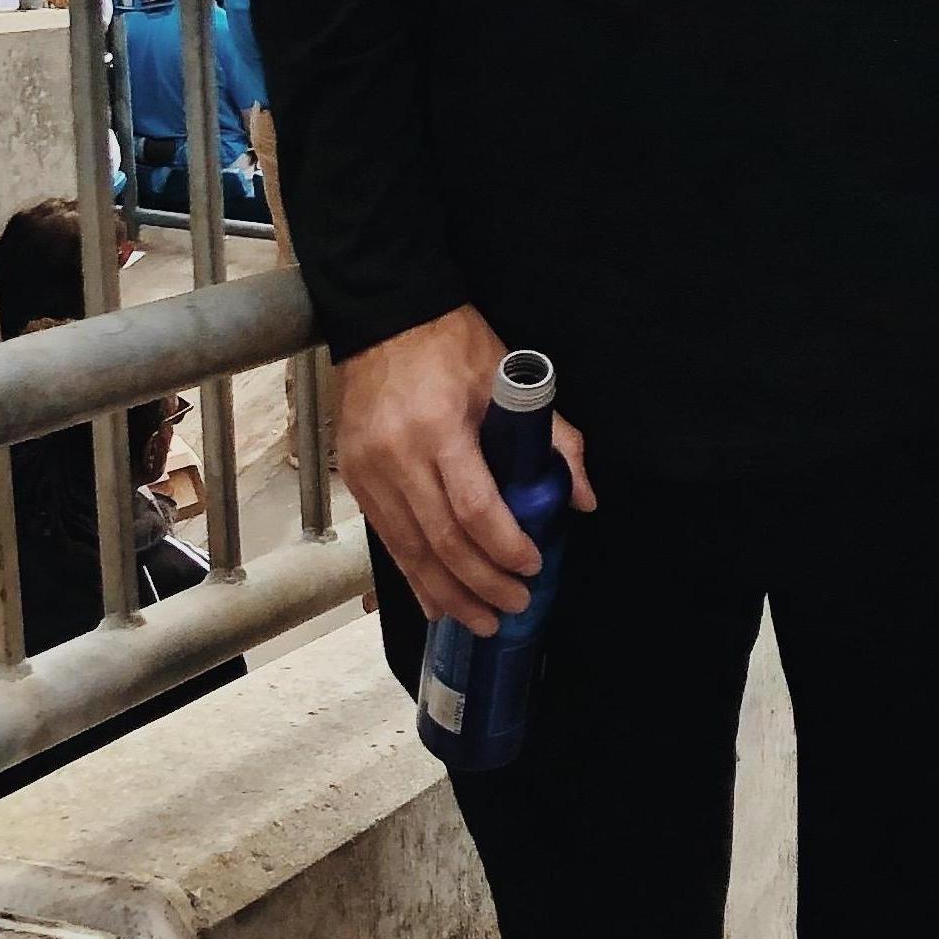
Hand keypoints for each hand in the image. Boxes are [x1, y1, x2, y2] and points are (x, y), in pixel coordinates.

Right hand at [336, 305, 592, 632]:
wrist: (384, 318)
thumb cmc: (452, 344)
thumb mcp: (510, 377)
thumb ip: (554, 437)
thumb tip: (584, 497)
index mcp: (439, 429)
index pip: (473, 507)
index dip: (504, 546)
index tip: (532, 566)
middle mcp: (398, 458)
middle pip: (440, 541)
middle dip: (479, 584)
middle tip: (511, 608)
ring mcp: (369, 473)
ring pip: (409, 551)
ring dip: (446, 593)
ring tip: (479, 621)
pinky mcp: (354, 480)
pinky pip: (387, 540)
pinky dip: (414, 576)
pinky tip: (437, 601)